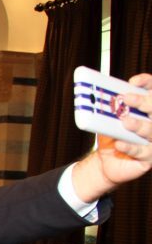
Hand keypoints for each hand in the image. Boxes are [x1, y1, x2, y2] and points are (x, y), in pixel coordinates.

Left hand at [72, 72, 151, 201]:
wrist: (105, 162)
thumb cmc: (110, 137)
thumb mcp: (106, 121)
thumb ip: (107, 110)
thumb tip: (96, 98)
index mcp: (145, 110)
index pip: (151, 91)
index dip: (146, 84)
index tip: (133, 82)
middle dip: (143, 102)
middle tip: (128, 99)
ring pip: (151, 130)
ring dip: (138, 125)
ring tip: (125, 122)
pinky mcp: (149, 157)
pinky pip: (142, 152)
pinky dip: (130, 147)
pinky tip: (120, 143)